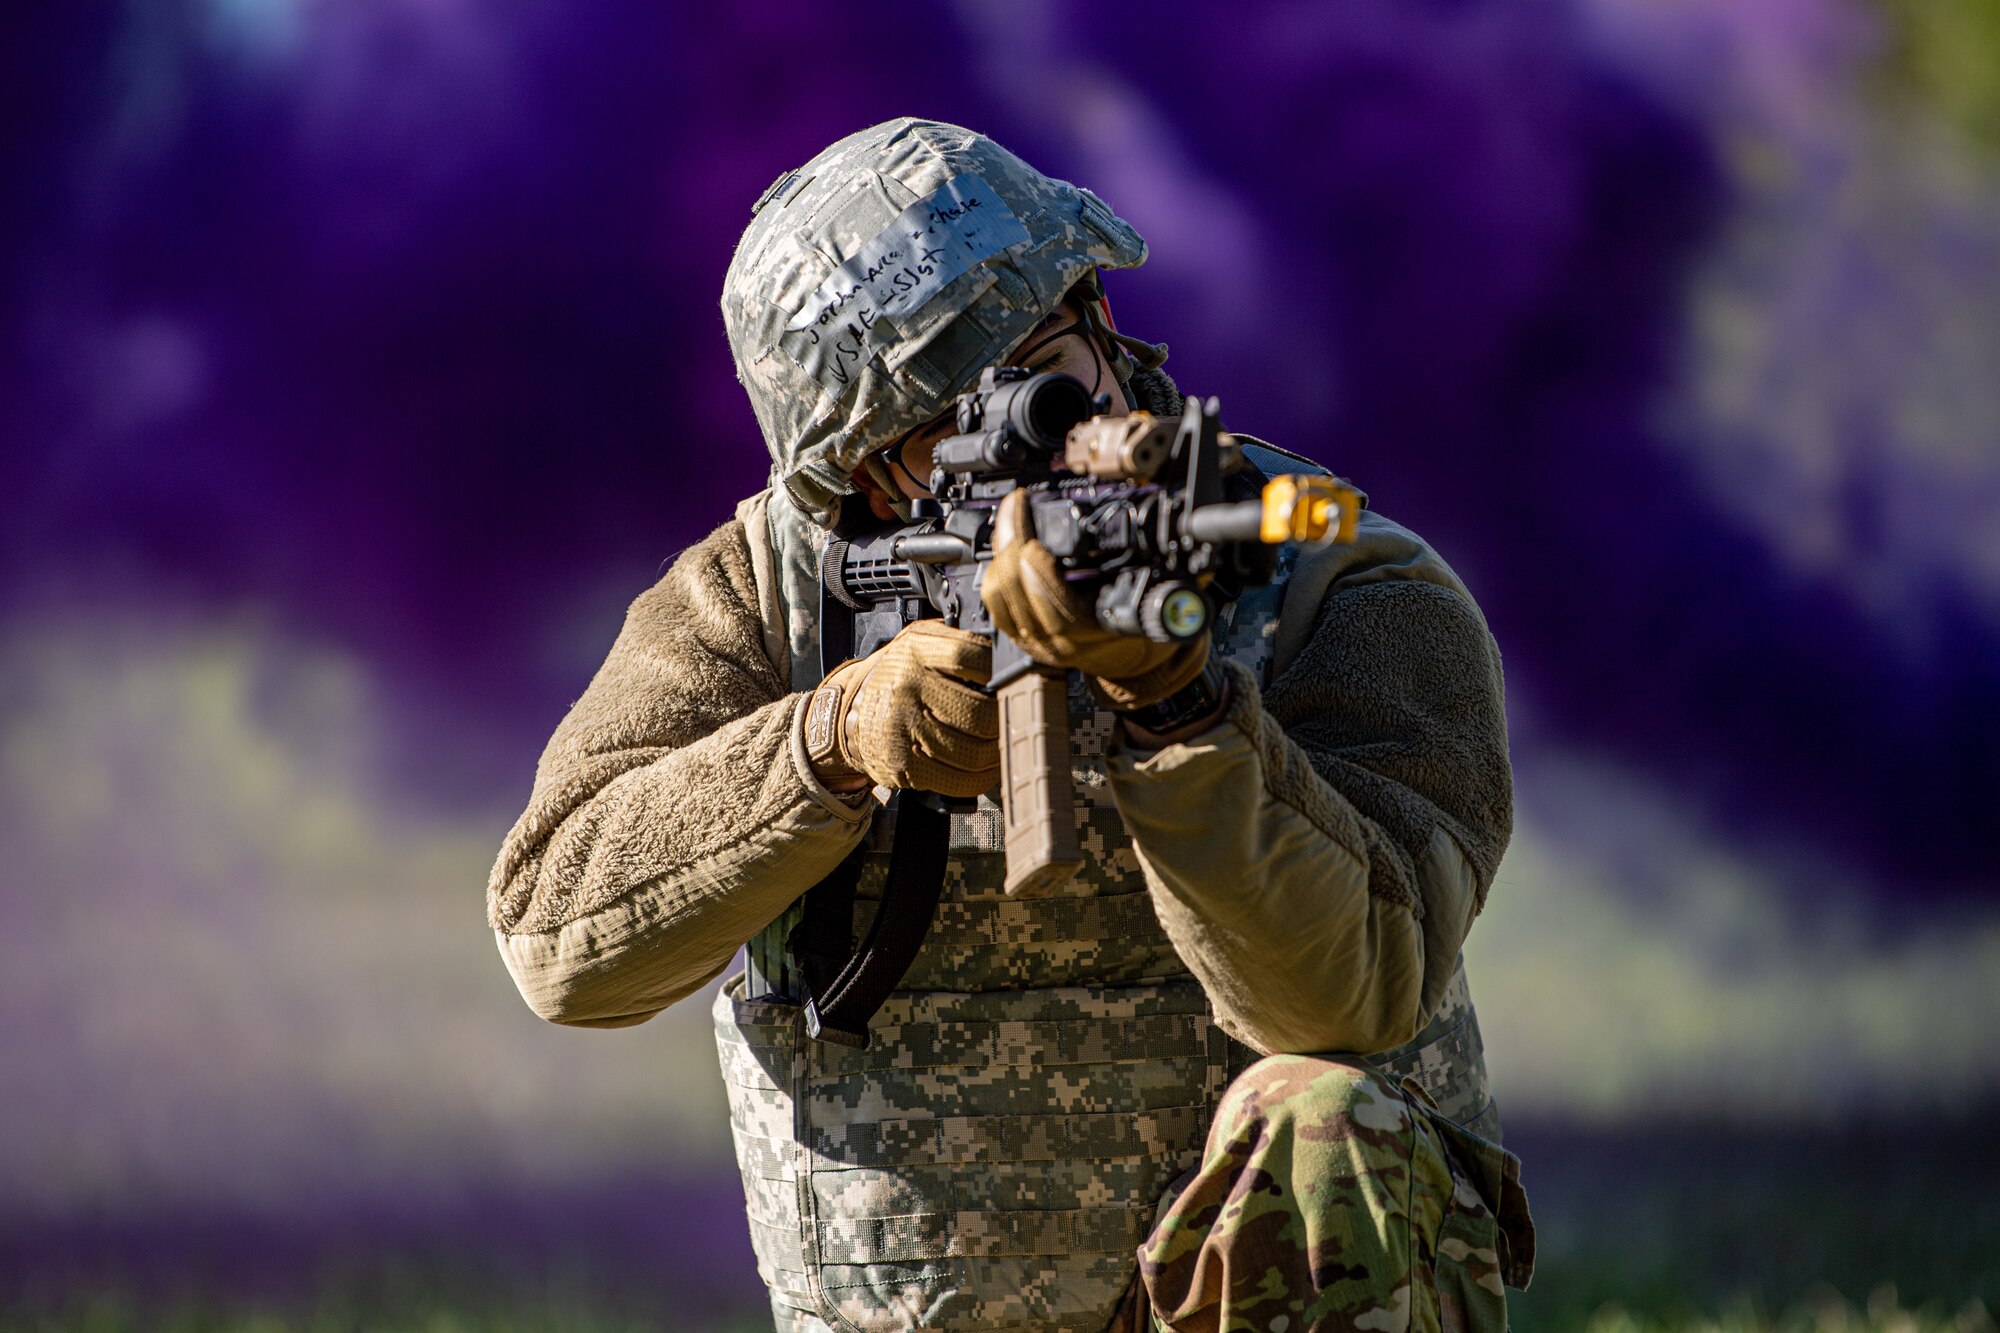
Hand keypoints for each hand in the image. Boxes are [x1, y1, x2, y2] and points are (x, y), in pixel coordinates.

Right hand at [803, 620, 998, 798]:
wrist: (847, 713)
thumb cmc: (898, 675)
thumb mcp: (919, 641)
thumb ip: (958, 639)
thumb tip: (1010, 649)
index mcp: (915, 650)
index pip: (972, 656)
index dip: (1003, 668)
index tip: (1017, 676)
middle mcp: (907, 688)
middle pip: (981, 713)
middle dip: (1007, 719)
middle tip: (1017, 719)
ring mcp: (904, 730)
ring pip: (976, 752)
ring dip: (999, 752)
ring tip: (1005, 743)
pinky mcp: (905, 766)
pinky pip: (960, 780)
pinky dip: (983, 777)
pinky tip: (987, 766)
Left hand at [981, 490, 1208, 709]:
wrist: (1133, 664)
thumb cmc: (1145, 633)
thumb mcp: (1161, 601)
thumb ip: (1177, 574)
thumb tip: (1193, 541)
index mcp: (1094, 633)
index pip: (1054, 604)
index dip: (1037, 565)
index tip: (1035, 529)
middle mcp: (1059, 642)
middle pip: (1015, 591)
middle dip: (1010, 542)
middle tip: (1018, 506)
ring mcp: (1035, 641)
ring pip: (998, 596)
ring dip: (999, 554)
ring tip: (1011, 520)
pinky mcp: (1020, 636)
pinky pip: (993, 604)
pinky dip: (993, 572)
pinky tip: (1004, 548)